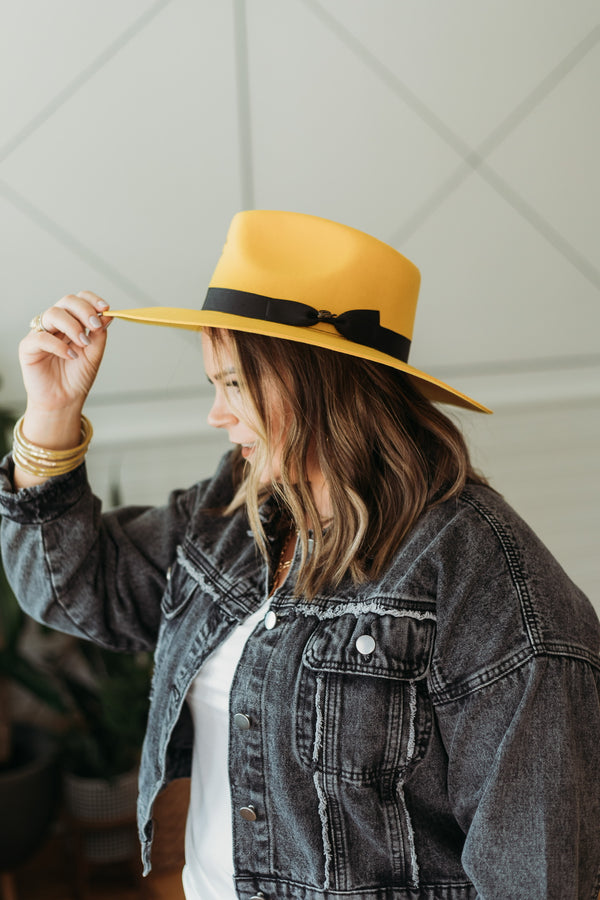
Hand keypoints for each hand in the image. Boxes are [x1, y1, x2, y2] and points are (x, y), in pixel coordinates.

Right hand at [19, 291, 110, 416]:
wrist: (64, 401)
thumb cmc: (77, 378)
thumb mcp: (94, 355)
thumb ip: (99, 335)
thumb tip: (107, 316)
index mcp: (72, 322)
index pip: (79, 300)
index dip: (92, 300)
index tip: (106, 309)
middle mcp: (55, 324)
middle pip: (67, 301)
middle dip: (84, 311)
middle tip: (95, 326)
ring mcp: (41, 333)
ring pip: (53, 314)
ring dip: (73, 326)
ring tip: (84, 344)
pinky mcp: (28, 347)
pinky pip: (41, 337)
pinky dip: (59, 345)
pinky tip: (71, 356)